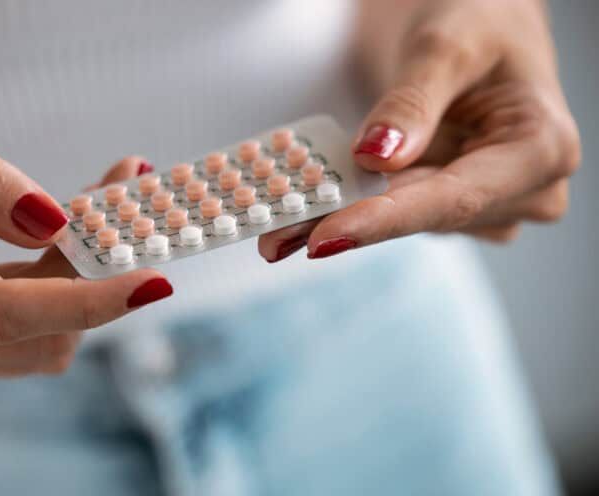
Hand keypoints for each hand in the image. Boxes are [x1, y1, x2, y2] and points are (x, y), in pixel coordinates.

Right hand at [0, 95, 171, 377]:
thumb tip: (55, 223)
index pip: (6, 310)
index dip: (90, 300)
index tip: (155, 277)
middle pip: (37, 326)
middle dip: (99, 273)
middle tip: (125, 198)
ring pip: (39, 344)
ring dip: (83, 289)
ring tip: (91, 219)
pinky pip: (20, 344)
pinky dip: (58, 304)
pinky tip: (61, 254)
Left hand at [259, 0, 580, 261]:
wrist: (479, 26)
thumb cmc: (479, 21)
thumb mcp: (446, 47)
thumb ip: (412, 104)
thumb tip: (375, 157)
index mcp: (541, 149)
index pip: (455, 197)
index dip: (386, 219)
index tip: (326, 236)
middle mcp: (523, 189)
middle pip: (422, 215)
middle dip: (344, 223)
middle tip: (275, 238)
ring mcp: (486, 201)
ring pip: (401, 218)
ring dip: (339, 217)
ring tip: (278, 227)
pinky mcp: (449, 200)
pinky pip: (394, 207)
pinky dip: (349, 205)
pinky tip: (304, 212)